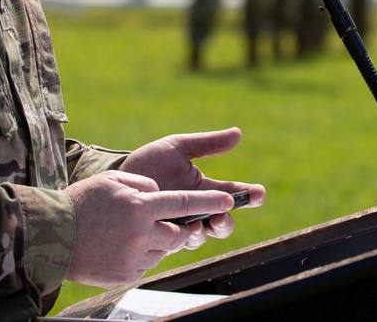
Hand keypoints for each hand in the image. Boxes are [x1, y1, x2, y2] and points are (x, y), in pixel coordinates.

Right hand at [65, 170, 237, 286]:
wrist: (53, 234)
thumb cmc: (83, 202)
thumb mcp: (114, 181)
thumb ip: (143, 186)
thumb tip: (159, 195)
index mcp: (141, 206)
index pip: (185, 203)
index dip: (210, 203)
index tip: (230, 201)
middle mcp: (142, 233)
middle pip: (180, 234)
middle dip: (182, 228)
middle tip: (167, 222)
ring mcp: (134, 256)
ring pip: (164, 250)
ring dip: (158, 241)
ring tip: (133, 232)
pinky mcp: (126, 274)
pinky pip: (147, 264)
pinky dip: (142, 254)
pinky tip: (122, 245)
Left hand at [122, 128, 264, 243]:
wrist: (118, 180)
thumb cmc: (149, 162)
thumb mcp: (178, 148)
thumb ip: (207, 144)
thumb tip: (238, 133)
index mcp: (203, 188)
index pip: (232, 193)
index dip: (249, 194)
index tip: (259, 193)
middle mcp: (196, 209)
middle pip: (223, 222)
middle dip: (228, 221)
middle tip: (224, 214)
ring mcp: (181, 225)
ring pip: (204, 235)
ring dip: (206, 230)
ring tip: (201, 222)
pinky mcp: (165, 237)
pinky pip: (181, 243)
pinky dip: (186, 237)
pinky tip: (183, 228)